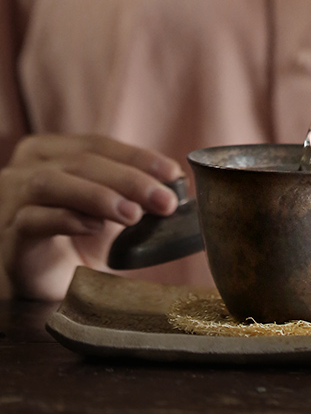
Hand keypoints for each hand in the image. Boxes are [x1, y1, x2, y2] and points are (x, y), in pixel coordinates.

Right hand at [0, 134, 180, 299]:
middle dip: (128, 179)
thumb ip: (131, 191)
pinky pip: (33, 219)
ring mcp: (11, 199)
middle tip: (164, 201)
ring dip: (98, 196)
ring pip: (52, 183)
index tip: (173, 173)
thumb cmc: (76, 240)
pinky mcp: (9, 235)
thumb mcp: (108, 209)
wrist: (43, 285)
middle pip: (81, 162)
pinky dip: (67, 220)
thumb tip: (175, 182)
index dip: (137, 156)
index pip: (98, 144)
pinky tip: (95, 229)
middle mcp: (26, 167)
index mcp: (51, 151)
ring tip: (133, 215)